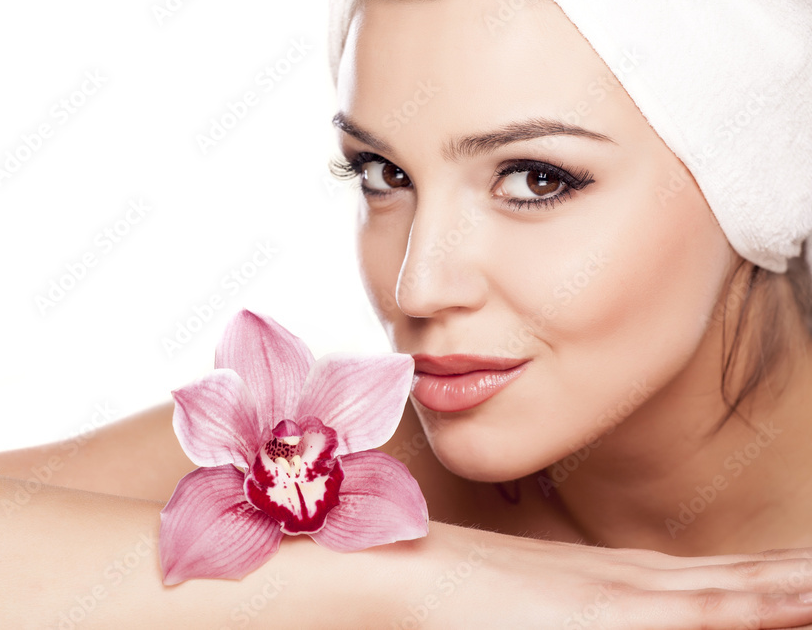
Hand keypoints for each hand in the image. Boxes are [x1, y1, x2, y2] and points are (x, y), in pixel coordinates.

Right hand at [399, 522, 811, 628]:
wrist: (413, 572)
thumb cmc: (460, 600)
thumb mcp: (536, 613)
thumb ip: (567, 613)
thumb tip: (578, 609)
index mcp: (623, 582)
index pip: (717, 583)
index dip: (773, 580)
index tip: (808, 573)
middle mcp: (638, 581)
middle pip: (743, 581)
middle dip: (798, 579)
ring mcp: (630, 592)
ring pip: (742, 590)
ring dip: (797, 584)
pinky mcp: (616, 610)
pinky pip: (711, 611)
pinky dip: (762, 600)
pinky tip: (808, 592)